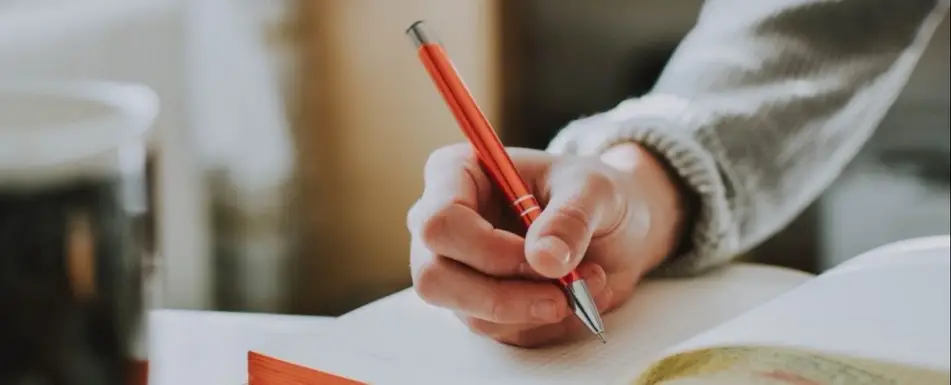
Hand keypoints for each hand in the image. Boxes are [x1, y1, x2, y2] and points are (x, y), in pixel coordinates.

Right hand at [406, 142, 686, 346]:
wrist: (612, 226)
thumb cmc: (592, 193)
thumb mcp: (595, 189)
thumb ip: (571, 218)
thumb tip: (545, 260)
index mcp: (456, 174)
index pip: (439, 222)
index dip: (486, 249)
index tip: (542, 259)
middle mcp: (442, 224)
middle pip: (435, 278)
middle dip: (503, 296)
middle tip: (562, 295)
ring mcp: (455, 269)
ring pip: (469, 313)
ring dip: (535, 310)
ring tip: (587, 283)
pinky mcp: (477, 304)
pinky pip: (499, 331)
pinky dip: (544, 322)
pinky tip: (576, 296)